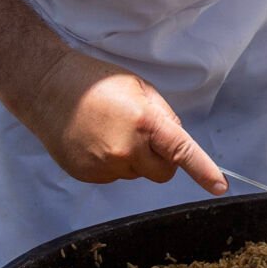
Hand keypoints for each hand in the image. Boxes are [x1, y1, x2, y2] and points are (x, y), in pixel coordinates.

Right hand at [25, 50, 228, 194]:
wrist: (47, 88)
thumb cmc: (96, 82)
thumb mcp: (140, 88)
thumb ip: (164, 116)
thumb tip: (177, 142)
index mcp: (144, 122)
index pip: (182, 152)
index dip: (203, 170)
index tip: (219, 186)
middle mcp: (126, 150)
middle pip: (162, 172)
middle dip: (162, 159)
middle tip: (144, 135)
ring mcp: (104, 166)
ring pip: (137, 174)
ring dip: (134, 158)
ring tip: (110, 130)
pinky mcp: (88, 176)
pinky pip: (114, 176)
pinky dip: (112, 163)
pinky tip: (96, 141)